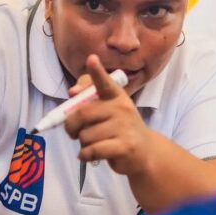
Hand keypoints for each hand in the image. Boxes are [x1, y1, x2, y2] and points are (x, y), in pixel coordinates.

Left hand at [65, 54, 154, 175]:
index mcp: (116, 96)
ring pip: (85, 135)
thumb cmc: (119, 128)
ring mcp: (125, 127)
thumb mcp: (108, 110)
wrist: (144, 152)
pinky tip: (90, 155)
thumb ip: (88, 99)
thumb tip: (72, 92)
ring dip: (82, 143)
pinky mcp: (124, 146)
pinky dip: (85, 155)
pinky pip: (92, 150)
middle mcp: (122, 108)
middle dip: (70, 125)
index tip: (91, 59)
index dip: (97, 72)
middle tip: (72, 132)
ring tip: (93, 144)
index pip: (104, 82)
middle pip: (82, 113)